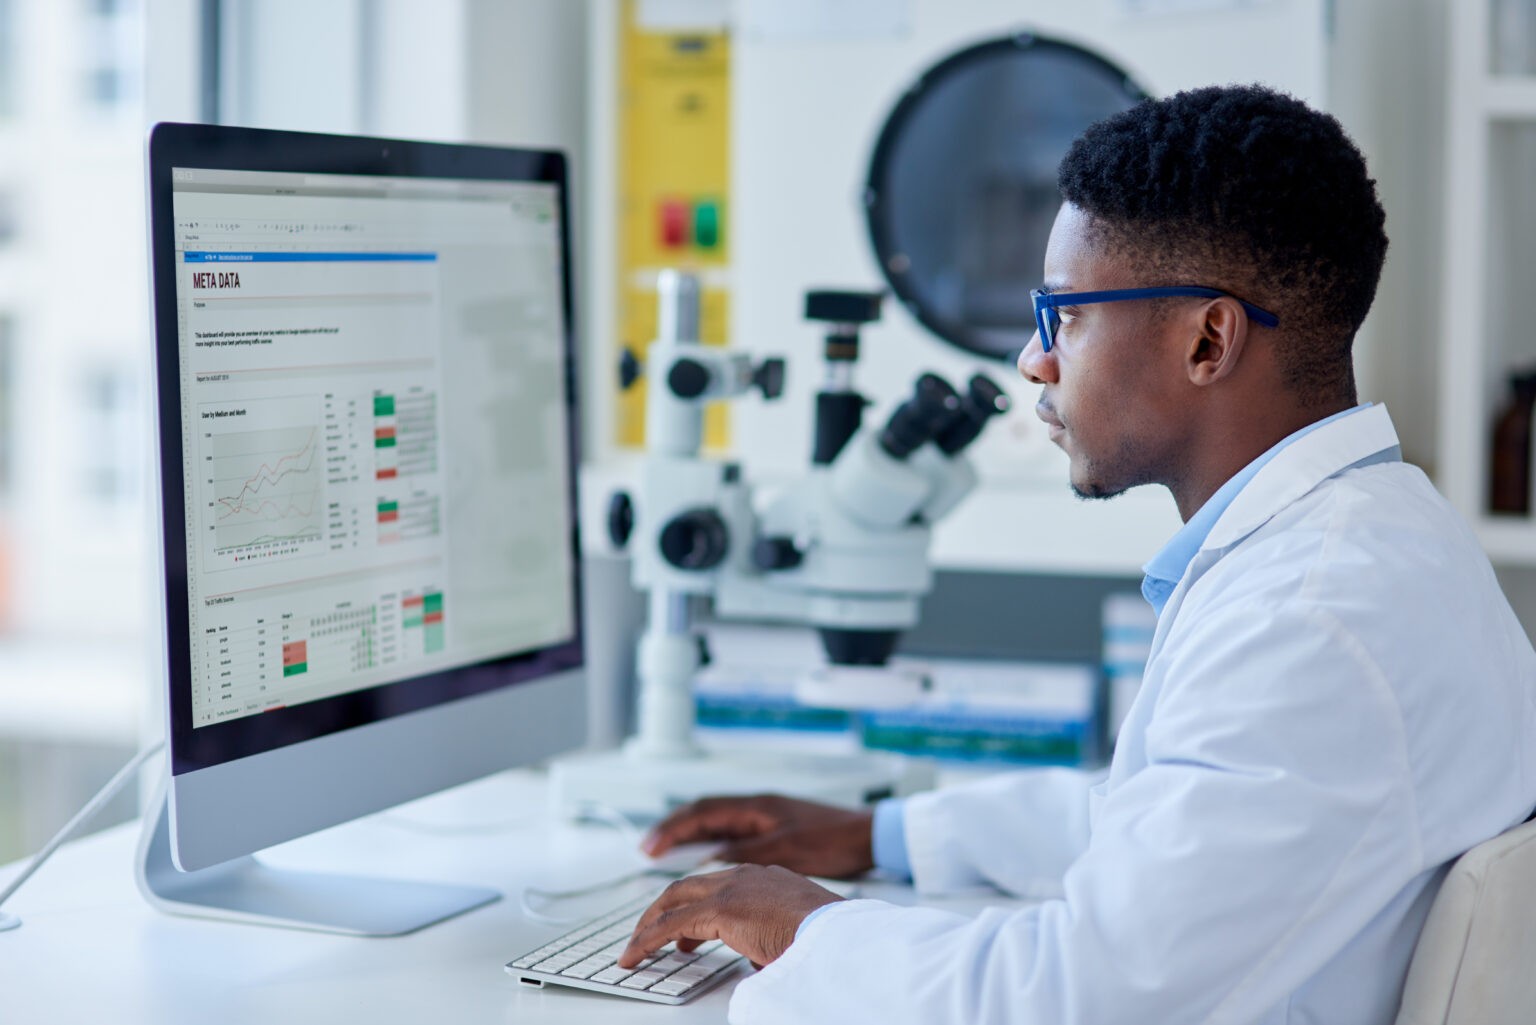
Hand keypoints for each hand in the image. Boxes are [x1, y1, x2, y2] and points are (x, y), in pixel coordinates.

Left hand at [618, 864, 843, 968]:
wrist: (837, 930)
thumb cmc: (827, 933)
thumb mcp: (794, 932)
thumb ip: (770, 938)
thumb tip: (758, 956)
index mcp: (764, 877)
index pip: (716, 885)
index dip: (694, 905)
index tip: (683, 930)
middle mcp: (744, 875)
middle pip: (687, 887)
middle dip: (662, 910)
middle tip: (647, 933)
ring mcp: (730, 887)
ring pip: (673, 901)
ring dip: (649, 925)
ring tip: (636, 948)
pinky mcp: (719, 908)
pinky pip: (670, 926)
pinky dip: (647, 941)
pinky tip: (635, 956)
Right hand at [642, 794, 874, 878]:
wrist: (869, 836)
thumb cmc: (833, 839)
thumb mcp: (785, 849)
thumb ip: (744, 854)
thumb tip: (706, 863)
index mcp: (755, 807)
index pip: (701, 813)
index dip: (671, 829)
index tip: (649, 847)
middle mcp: (755, 809)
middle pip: (702, 816)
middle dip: (672, 833)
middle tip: (646, 852)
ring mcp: (764, 820)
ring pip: (715, 827)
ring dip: (690, 842)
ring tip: (667, 863)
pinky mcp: (773, 833)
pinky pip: (731, 838)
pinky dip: (712, 850)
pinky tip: (706, 869)